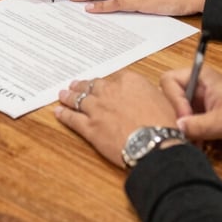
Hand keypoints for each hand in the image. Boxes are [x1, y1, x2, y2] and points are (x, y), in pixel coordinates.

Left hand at [54, 71, 178, 167]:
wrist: (154, 143)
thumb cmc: (163, 123)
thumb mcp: (161, 99)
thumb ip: (147, 92)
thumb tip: (144, 94)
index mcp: (128, 81)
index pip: (112, 78)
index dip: (105, 82)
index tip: (100, 83)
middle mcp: (109, 91)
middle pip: (92, 85)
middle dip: (83, 85)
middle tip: (75, 84)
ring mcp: (97, 109)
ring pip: (78, 99)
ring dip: (69, 96)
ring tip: (63, 94)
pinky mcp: (90, 127)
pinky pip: (72, 119)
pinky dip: (64, 114)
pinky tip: (58, 112)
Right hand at [160, 66, 221, 145]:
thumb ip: (199, 125)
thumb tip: (176, 128)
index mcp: (200, 77)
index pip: (169, 81)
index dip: (174, 100)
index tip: (185, 118)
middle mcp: (197, 87)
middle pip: (171, 98)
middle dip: (175, 117)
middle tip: (184, 133)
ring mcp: (200, 102)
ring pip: (178, 113)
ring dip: (182, 129)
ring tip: (193, 142)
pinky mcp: (205, 117)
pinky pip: (188, 124)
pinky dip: (190, 135)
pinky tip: (199, 145)